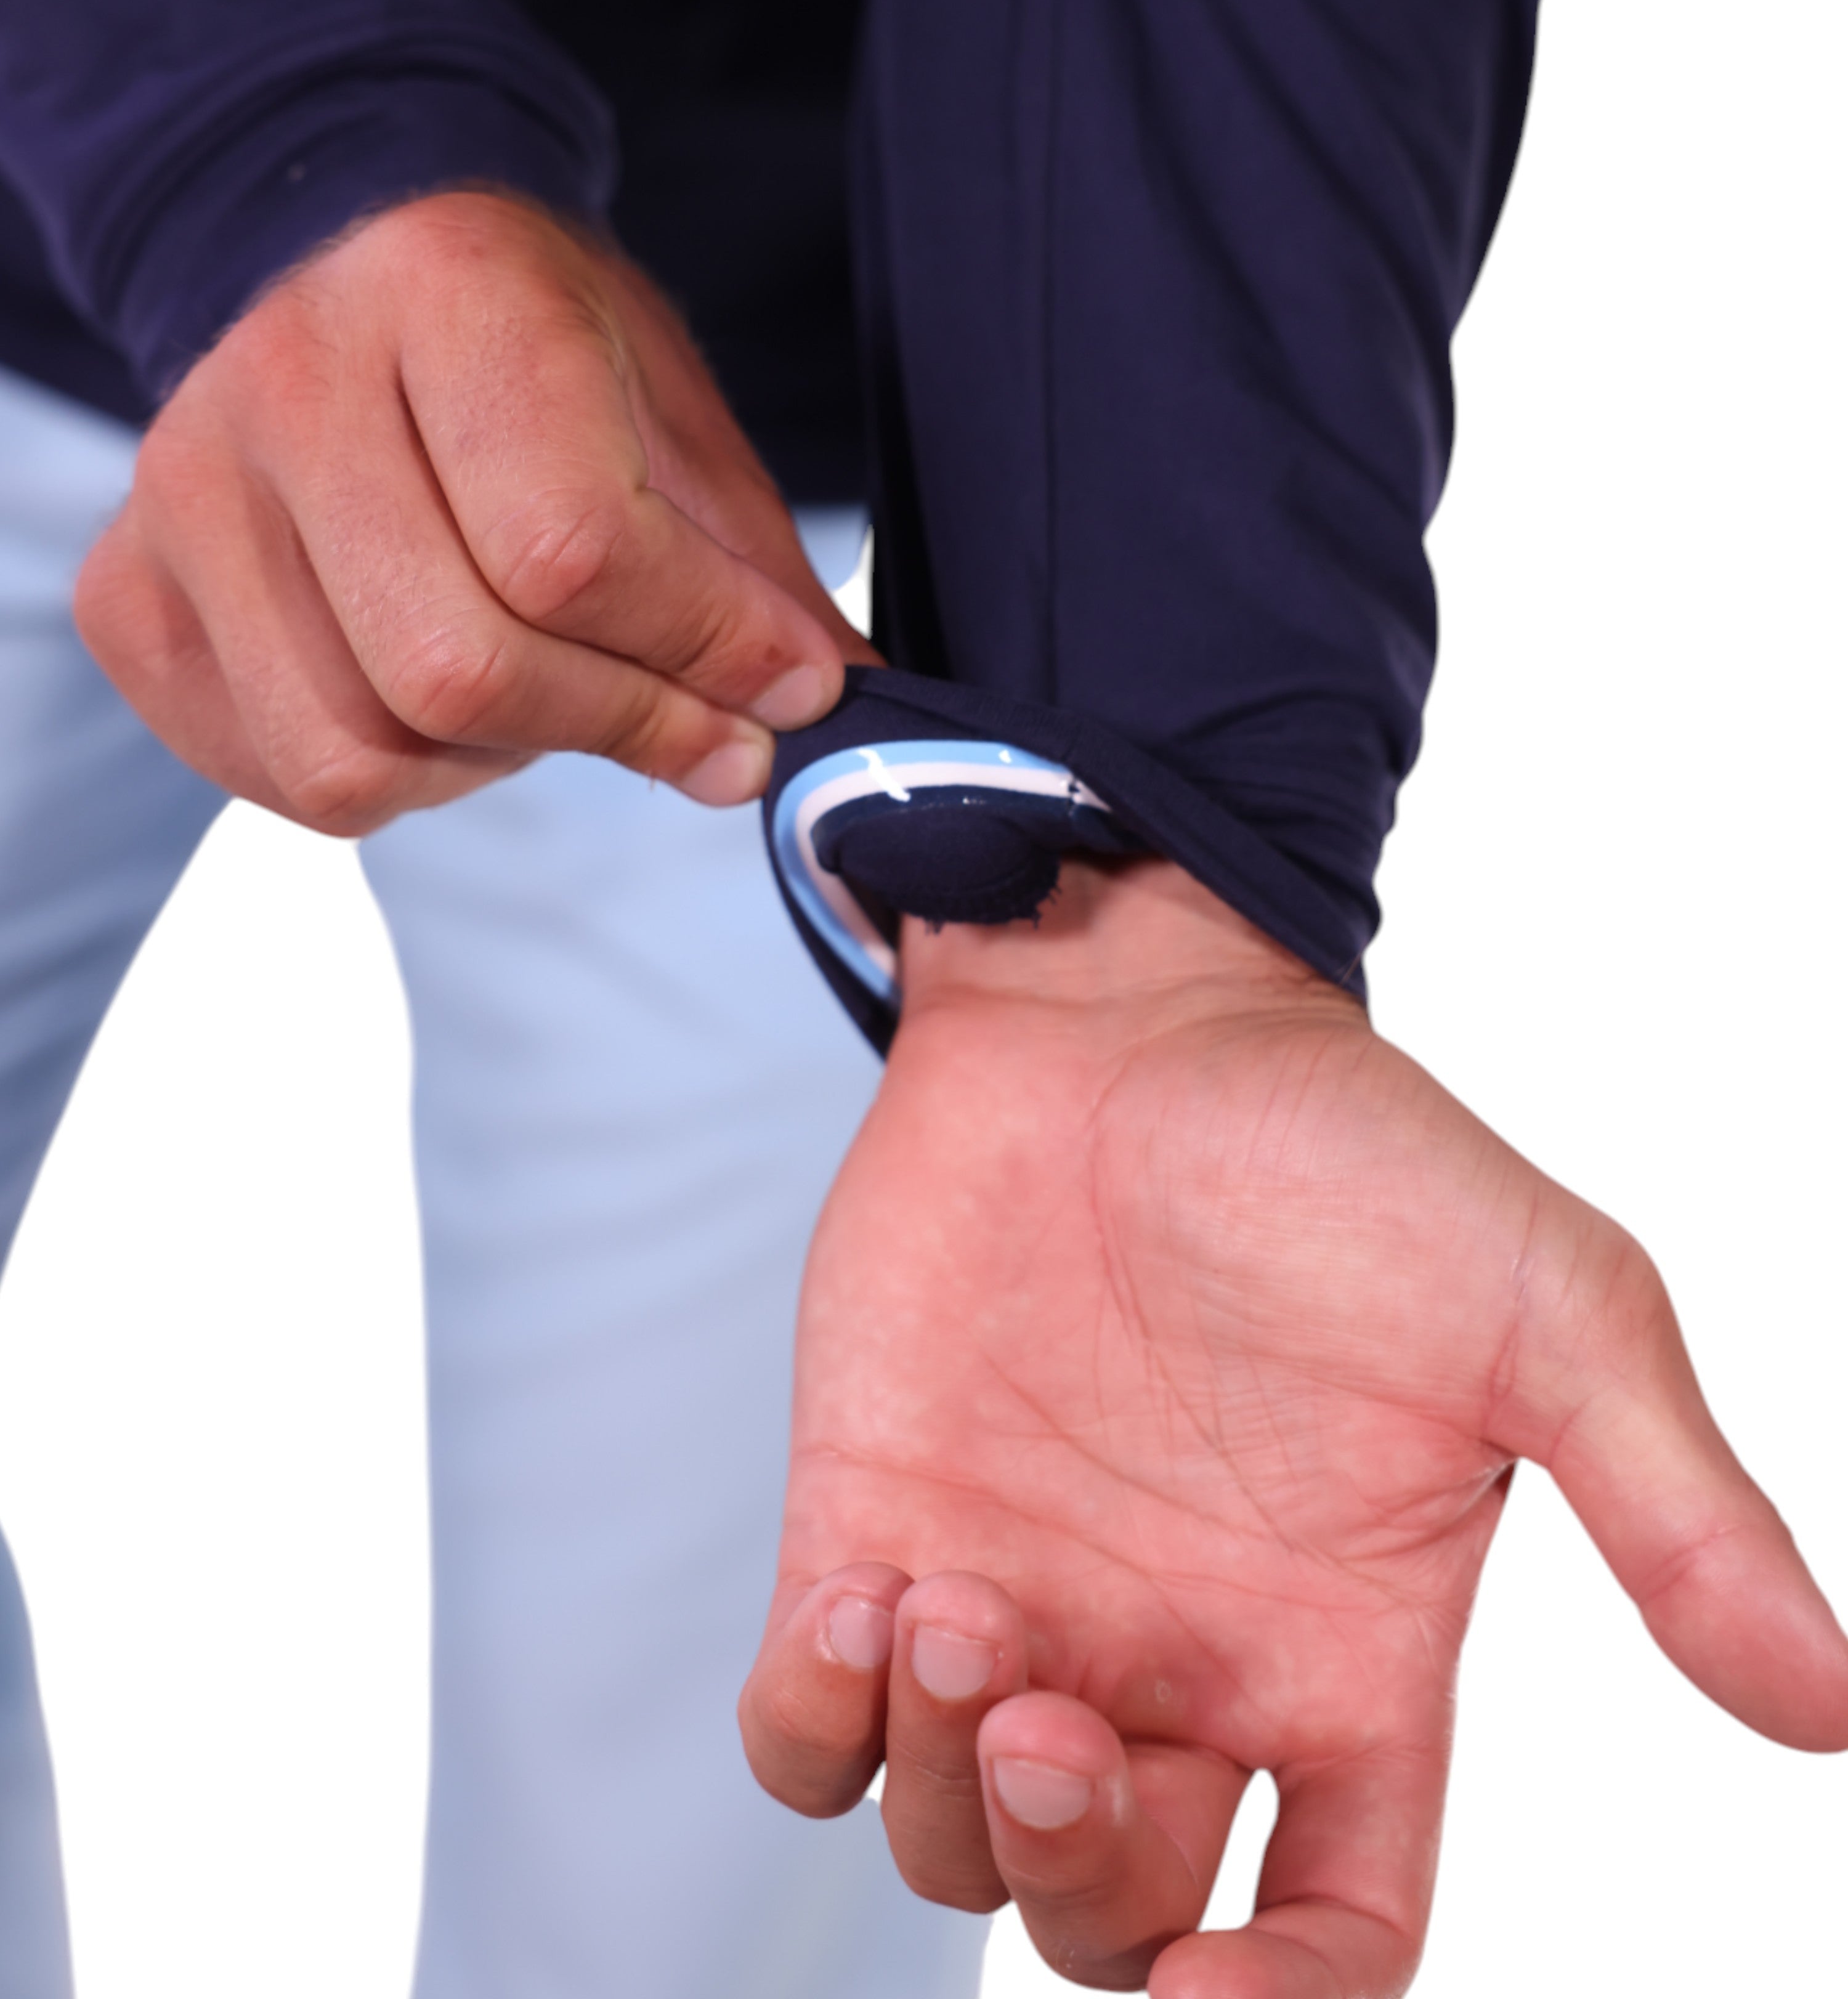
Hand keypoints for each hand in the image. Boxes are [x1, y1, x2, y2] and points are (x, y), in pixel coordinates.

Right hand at [76, 190, 872, 832]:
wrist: (342, 254)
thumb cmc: (527, 334)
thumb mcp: (669, 401)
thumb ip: (749, 561)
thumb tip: (832, 704)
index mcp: (442, 292)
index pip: (569, 545)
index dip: (702, 651)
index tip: (785, 691)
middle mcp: (284, 383)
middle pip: (457, 668)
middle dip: (623, 728)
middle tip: (705, 732)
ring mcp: (183, 494)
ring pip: (360, 751)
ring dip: (503, 759)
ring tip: (555, 691)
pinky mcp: (134, 592)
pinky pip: (281, 773)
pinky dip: (400, 779)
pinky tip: (447, 702)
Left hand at [741, 861, 1847, 1994]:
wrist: (1124, 1013)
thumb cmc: (1345, 1148)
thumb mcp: (1549, 1312)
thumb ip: (1677, 1515)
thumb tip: (1836, 1708)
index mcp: (1346, 1658)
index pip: (1337, 1929)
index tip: (1221, 1989)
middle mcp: (1178, 1666)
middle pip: (1117, 1917)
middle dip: (1079, 1878)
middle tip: (1059, 1717)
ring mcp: (1020, 1604)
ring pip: (952, 1839)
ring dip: (947, 1788)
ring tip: (959, 1611)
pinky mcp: (876, 1526)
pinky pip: (806, 1732)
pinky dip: (818, 1727)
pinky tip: (866, 1604)